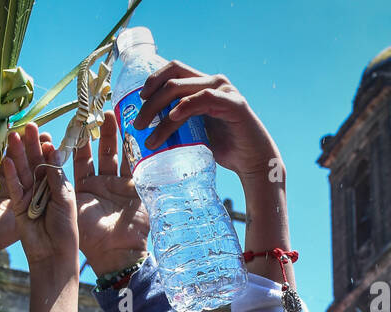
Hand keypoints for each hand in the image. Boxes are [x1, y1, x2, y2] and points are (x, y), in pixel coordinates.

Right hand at [2, 121, 77, 268]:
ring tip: (13, 136)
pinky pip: (14, 187)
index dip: (46, 147)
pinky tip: (6, 160)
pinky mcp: (18, 206)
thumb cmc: (66, 228)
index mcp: (58, 184)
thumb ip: (56, 176)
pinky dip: (10, 175)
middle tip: (26, 127)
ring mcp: (29, 196)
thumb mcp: (65, 198)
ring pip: (23, 172)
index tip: (43, 133)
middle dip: (31, 145)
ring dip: (18, 155)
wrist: (53, 254)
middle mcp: (43, 187)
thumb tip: (51, 151)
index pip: (51, 161)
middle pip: (35, 162)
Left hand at [73, 112, 149, 276]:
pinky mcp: (135, 188)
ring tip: (109, 115)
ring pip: (115, 154)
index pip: (74, 159)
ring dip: (112, 135)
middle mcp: (99, 183)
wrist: (113, 255)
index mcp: (80, 188)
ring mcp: (117, 185)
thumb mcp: (68, 207)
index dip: (72, 142)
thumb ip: (57, 182)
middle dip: (94, 132)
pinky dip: (134, 149)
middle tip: (90, 113)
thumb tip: (46, 155)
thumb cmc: (86, 238)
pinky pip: (134, 165)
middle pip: (96, 152)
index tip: (72, 122)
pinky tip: (132, 132)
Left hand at [133, 64, 282, 188]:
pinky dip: (186, 106)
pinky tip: (173, 117)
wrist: (252, 161)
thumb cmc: (223, 148)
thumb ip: (178, 124)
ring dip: (161, 113)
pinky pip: (204, 98)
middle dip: (150, 101)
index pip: (174, 70)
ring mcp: (225, 91)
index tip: (138, 100)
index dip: (153, 79)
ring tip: (149, 138)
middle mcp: (214, 83)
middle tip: (137, 125)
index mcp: (203, 85)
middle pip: (172, 79)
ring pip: (182, 91)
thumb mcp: (194, 132)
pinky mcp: (234, 104)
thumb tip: (146, 132)